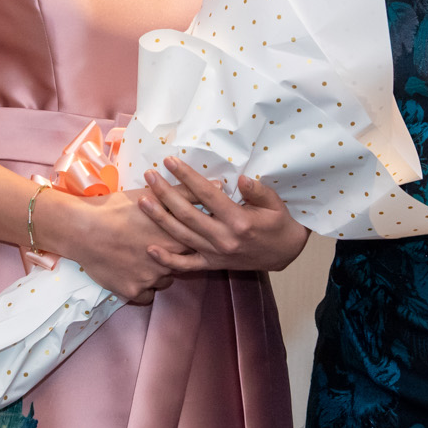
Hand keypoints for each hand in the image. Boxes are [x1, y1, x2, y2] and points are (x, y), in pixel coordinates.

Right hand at [37, 188, 186, 303]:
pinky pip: (147, 296)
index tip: (175, 235)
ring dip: (158, 272)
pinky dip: (142, 287)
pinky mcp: (133, 292)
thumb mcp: (152, 194)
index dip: (186, 240)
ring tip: (141, 257)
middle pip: (181, 264)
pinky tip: (134, 273)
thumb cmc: (117, 208)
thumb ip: (186, 192)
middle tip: (153, 244)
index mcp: (175, 239)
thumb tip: (215, 183)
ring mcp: (150, 280)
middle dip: (171, 256)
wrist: (83, 229)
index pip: (194, 244)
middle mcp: (168, 263)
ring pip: (164, 281)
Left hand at [139, 159, 310, 272]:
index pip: (207, 195)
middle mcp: (224, 238)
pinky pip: (186, 265)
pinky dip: (167, 260)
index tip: (170, 162)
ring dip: (160, 219)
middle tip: (149, 176)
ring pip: (181, 236)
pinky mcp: (212, 264)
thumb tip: (241, 179)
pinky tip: (150, 249)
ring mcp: (215, 254)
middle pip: (187, 214)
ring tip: (143, 201)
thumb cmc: (278, 223)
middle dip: (165, 194)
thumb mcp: (275, 203)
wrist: (284, 254)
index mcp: (239, 220)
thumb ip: (257, 191)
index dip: (187, 177)